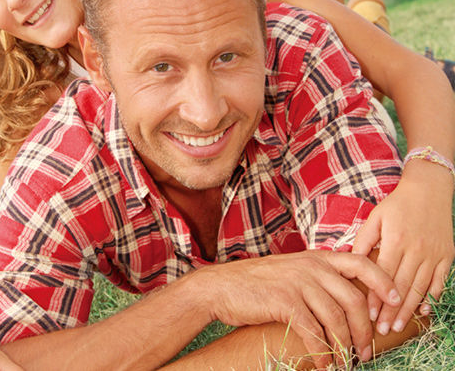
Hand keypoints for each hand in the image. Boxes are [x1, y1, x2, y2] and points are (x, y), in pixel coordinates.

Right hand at [202, 249, 400, 368]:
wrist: (222, 287)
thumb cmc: (257, 284)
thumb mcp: (292, 271)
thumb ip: (317, 277)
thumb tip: (345, 299)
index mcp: (316, 257)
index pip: (360, 262)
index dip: (383, 281)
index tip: (395, 302)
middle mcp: (311, 266)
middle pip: (354, 299)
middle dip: (366, 331)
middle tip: (366, 353)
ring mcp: (298, 282)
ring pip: (337, 320)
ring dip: (345, 348)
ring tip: (345, 364)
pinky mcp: (285, 301)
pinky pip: (314, 333)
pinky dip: (323, 354)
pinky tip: (323, 365)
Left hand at [353, 162, 454, 334]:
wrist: (429, 191)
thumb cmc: (398, 204)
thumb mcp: (376, 217)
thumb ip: (364, 240)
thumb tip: (350, 259)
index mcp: (396, 240)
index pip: (384, 275)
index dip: (376, 297)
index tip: (368, 314)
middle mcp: (416, 250)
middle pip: (402, 287)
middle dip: (390, 311)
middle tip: (381, 330)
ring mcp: (434, 255)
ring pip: (420, 288)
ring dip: (409, 310)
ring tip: (397, 326)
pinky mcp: (447, 256)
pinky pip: (440, 282)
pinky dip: (432, 298)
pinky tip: (422, 311)